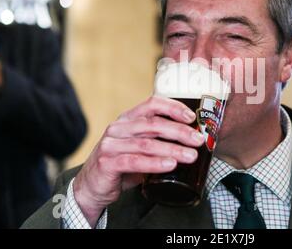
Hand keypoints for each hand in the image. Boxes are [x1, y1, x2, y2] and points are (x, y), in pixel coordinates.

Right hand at [73, 96, 203, 226]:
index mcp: (128, 119)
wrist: (92, 187)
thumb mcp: (140, 148)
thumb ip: (159, 140)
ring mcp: (111, 144)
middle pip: (153, 124)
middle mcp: (118, 127)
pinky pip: (134, 161)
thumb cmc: (121, 165)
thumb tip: (192, 141)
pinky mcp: (107, 162)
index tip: (192, 117)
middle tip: (198, 140)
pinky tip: (170, 165)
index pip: (152, 104)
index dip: (173, 107)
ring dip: (172, 149)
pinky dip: (155, 163)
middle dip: (180, 131)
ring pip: (146, 143)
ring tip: (191, 155)